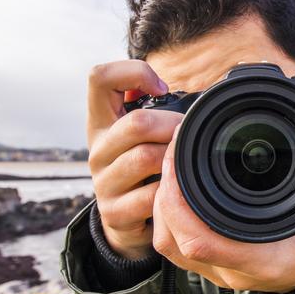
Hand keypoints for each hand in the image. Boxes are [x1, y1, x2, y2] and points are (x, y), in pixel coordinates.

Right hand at [86, 60, 182, 258]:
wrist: (124, 220)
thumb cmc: (141, 167)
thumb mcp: (139, 136)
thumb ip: (154, 109)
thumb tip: (197, 93)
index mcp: (102, 122)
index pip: (100, 78)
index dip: (133, 73)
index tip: (161, 88)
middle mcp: (97, 149)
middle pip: (137, 123)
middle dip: (173, 126)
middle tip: (187, 134)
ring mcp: (103, 182)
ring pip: (146, 158)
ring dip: (174, 159)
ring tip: (184, 161)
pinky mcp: (114, 212)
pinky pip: (152, 196)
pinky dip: (171, 192)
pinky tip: (177, 191)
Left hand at [152, 124, 294, 292]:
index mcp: (262, 257)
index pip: (202, 240)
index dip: (180, 198)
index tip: (182, 153)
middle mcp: (231, 269)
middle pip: (174, 238)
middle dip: (165, 189)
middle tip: (173, 146)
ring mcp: (214, 269)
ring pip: (167, 241)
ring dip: (162, 201)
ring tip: (171, 162)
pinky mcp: (205, 263)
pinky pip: (170, 242)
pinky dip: (165, 212)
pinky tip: (173, 185)